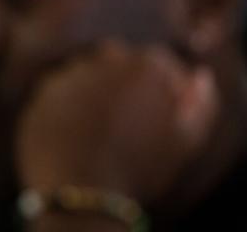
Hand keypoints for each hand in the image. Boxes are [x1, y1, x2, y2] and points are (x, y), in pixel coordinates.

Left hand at [16, 42, 217, 204]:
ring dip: (95, 90)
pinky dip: (69, 103)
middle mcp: (105, 59)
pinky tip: (76, 130)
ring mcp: (72, 71)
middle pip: (120, 60)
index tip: (159, 112)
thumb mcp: (186, 141)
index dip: (162, 87)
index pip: (160, 62)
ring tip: (100, 128)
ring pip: (88, 72)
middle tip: (127, 119)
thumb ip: (202, 104)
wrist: (80, 188)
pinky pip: (62, 89)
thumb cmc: (139, 167)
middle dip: (125, 81)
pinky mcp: (44, 88)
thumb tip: (198, 76)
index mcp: (146, 66)